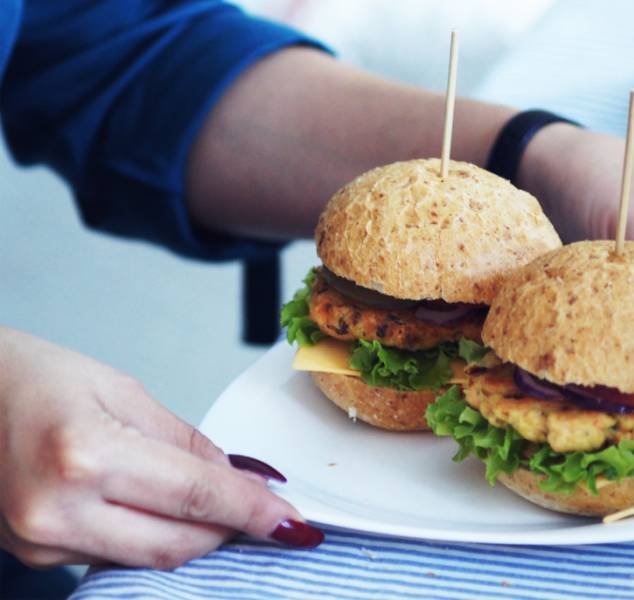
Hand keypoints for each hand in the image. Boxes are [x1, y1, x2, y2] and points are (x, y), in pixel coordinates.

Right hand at [0, 327, 321, 569]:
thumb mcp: (120, 390)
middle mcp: (57, 508)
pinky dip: (151, 538)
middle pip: (177, 544)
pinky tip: (164, 513)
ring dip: (194, 538)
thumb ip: (184, 441)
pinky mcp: (34, 553)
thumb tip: (240, 478)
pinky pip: (115, 558)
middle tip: (264, 511)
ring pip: (148, 560)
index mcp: (84, 453)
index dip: (253, 511)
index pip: (195, 496)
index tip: (294, 522)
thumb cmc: (32, 378)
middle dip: (230, 531)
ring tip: (218, 508)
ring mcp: (41, 539)